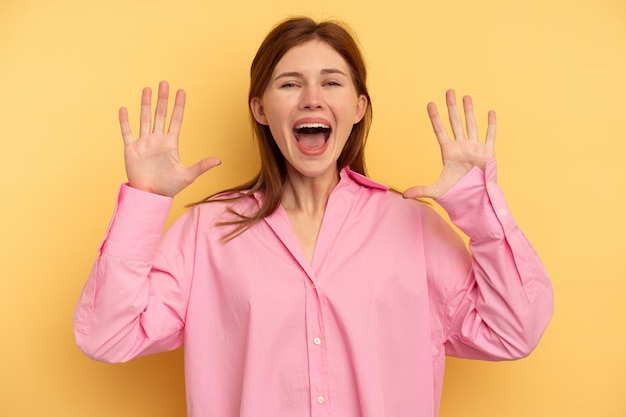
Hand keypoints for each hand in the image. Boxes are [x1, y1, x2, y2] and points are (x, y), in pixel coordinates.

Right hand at [119, 80, 220, 196]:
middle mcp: (157, 140)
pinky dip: (125, 121)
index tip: (181, 91)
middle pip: (160, 114)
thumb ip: (201, 166)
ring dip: (145, 104)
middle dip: (162, 99)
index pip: (176, 119)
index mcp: (171, 143)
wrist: (150, 196)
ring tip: (147, 89)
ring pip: (144, 119)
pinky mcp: (131, 149)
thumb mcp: (187, 175)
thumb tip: (219, 160)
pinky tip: (124, 109)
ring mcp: (144, 143)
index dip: (178, 105)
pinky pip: (127, 132)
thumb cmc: (169, 187)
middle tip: (164, 83)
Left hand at [403, 89, 495, 199]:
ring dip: (469, 111)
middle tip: (449, 91)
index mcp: (448, 152)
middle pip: (455, 123)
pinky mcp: (487, 152)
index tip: (430, 104)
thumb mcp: (437, 191)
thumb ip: (421, 190)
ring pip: (471, 125)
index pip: (440, 131)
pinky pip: (489, 136)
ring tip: (466, 97)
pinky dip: (490, 124)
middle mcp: (461, 147)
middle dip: (451, 107)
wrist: (475, 199)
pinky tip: (490, 112)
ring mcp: (474, 148)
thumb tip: (403, 196)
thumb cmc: (456, 193)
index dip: (435, 118)